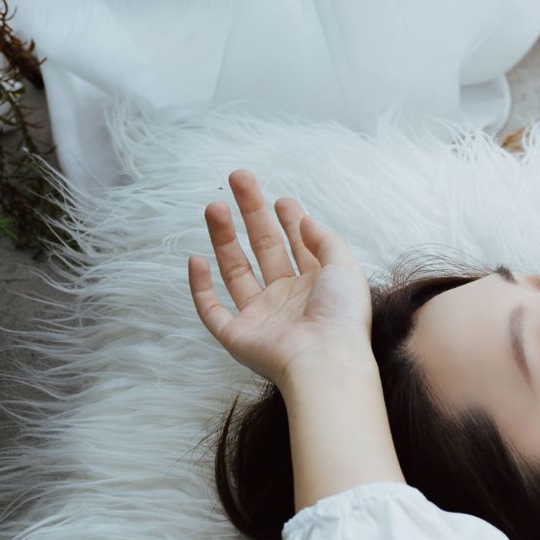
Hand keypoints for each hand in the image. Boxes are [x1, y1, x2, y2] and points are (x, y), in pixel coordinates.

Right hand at [188, 170, 373, 387]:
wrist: (324, 360)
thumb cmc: (341, 317)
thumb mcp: (344, 268)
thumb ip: (325, 240)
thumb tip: (304, 218)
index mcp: (315, 286)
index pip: (298, 246)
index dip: (289, 221)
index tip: (280, 199)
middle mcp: (287, 299)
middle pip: (263, 249)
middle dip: (250, 214)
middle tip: (238, 179)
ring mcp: (261, 317)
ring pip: (235, 271)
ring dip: (223, 238)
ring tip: (214, 206)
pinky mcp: (237, 337)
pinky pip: (212, 310)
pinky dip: (200, 287)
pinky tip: (196, 258)